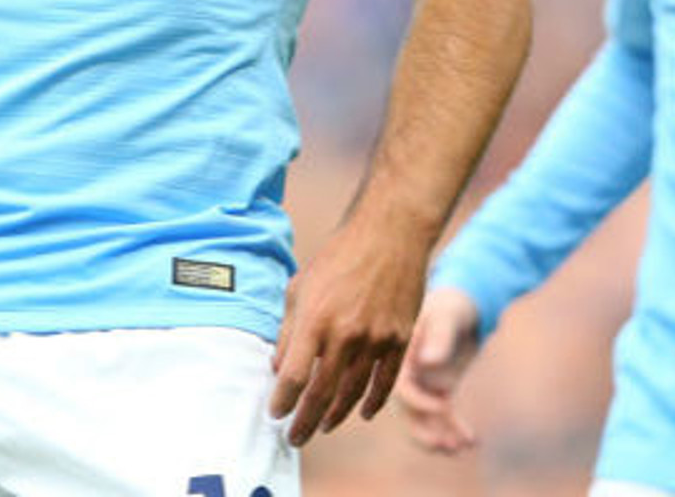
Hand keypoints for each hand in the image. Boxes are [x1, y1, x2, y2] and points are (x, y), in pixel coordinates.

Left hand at [268, 213, 426, 445]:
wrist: (389, 236)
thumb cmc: (337, 258)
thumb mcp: (300, 288)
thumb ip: (288, 330)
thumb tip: (277, 368)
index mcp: (315, 320)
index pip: (292, 376)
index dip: (281, 401)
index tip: (274, 414)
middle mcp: (345, 334)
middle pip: (321, 394)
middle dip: (304, 421)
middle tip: (294, 438)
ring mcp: (376, 339)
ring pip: (352, 393)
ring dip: (335, 416)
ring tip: (321, 426)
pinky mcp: (400, 339)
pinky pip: (385, 382)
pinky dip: (372, 402)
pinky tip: (360, 414)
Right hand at [395, 286, 483, 453]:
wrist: (464, 304)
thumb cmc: (453, 305)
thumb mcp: (448, 316)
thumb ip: (439, 337)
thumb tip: (427, 362)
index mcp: (401, 356)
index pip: (400, 386)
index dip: (417, 402)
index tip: (442, 407)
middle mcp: (408, 373)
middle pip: (407, 410)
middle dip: (423, 431)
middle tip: (443, 446)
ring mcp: (423, 383)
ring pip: (424, 419)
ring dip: (439, 436)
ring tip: (459, 448)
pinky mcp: (440, 390)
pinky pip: (443, 417)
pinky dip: (456, 430)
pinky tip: (473, 441)